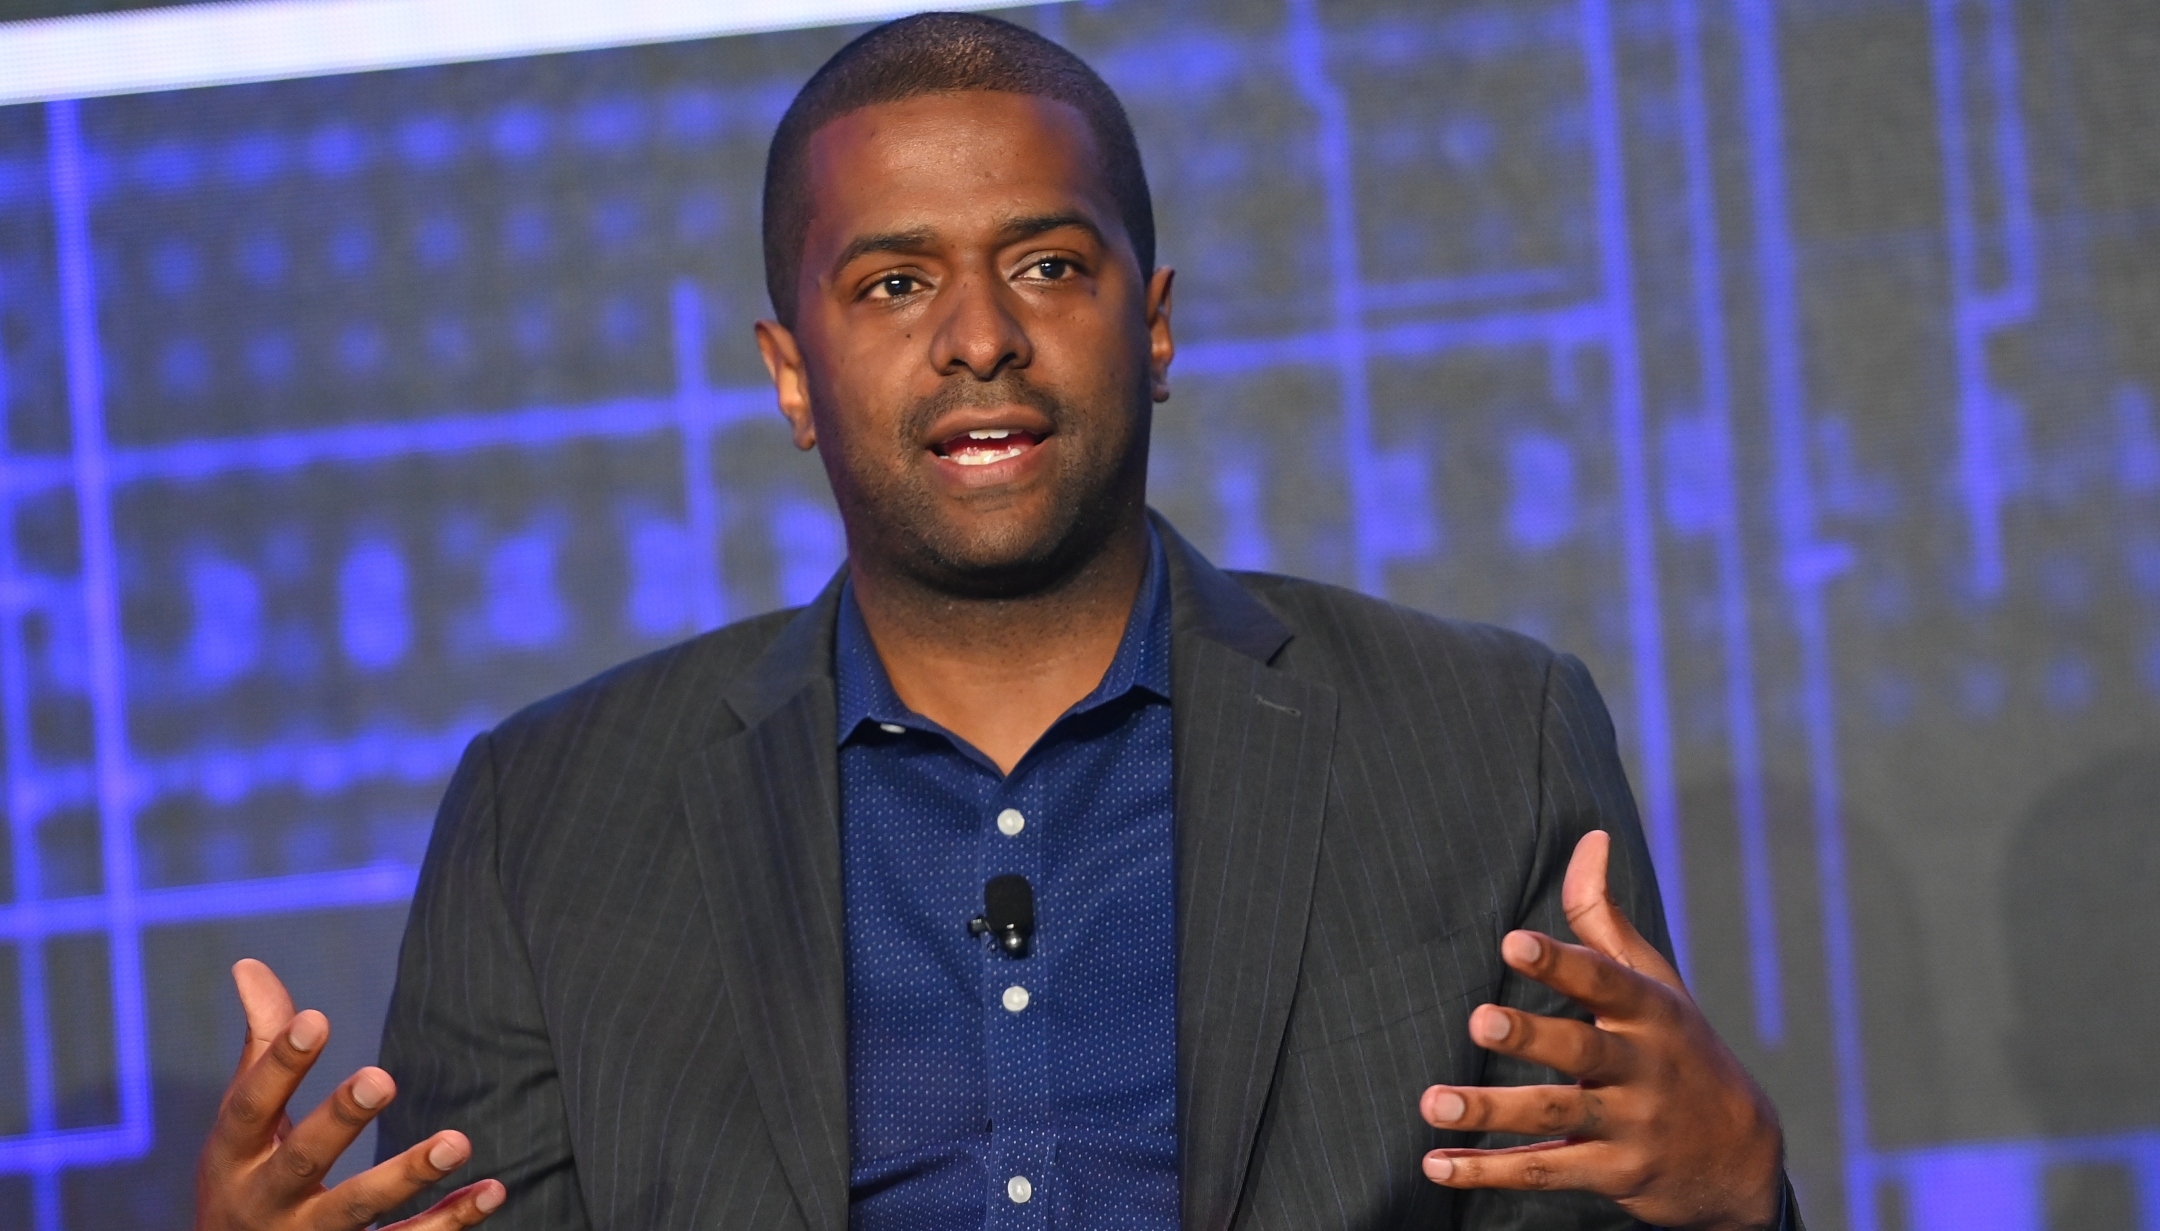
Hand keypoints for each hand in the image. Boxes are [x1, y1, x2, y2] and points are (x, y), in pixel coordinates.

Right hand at [194, 958, 504, 1230]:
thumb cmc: (247, 1180)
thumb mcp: (242, 1126)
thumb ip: (261, 1048)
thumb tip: (248, 962)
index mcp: (233, 1158)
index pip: (249, 1107)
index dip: (278, 1065)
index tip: (315, 1018)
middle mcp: (265, 1202)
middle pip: (302, 1160)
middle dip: (339, 1120)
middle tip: (382, 1076)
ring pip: (358, 1211)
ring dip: (407, 1175)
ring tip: (458, 1142)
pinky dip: (450, 1222)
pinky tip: (492, 1190)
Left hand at [1417, 831, 1783, 1229]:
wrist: (1741, 1158)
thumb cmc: (1679, 1048)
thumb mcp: (1654, 983)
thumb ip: (1605, 917)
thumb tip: (1590, 836)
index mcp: (1649, 1011)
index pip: (1604, 981)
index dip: (1561, 962)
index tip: (1513, 943)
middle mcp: (1642, 1067)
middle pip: (1581, 1050)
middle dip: (1532, 1036)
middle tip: (1479, 1020)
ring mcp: (1629, 1124)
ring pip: (1555, 1117)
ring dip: (1490, 1112)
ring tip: (1433, 1103)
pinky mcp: (1613, 1174)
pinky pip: (1546, 1172)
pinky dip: (1489, 1170)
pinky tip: (1436, 1164)